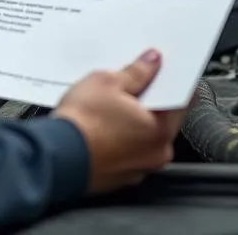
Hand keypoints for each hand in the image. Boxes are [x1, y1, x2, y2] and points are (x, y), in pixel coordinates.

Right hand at [53, 50, 186, 195]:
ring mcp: (138, 168)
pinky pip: (128, 149)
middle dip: (150, 97)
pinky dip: (121, 136)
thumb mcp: (108, 82)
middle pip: (163, 118)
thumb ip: (137, 72)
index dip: (172, 78)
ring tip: (110, 101)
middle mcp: (156, 153)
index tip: (164, 66)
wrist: (56, 156)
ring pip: (144, 135)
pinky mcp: (120, 176)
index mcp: (160, 129)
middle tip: (132, 79)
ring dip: (134, 118)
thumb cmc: (82, 121)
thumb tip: (152, 62)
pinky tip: (102, 122)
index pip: (181, 98)